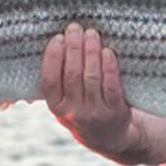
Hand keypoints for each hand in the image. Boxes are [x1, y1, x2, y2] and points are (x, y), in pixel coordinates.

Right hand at [40, 23, 165, 164]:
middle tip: (75, 28)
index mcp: (56, 107)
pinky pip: (111, 86)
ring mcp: (96, 113)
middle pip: (72, 75)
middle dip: (74, 48)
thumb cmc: (82, 110)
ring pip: (91, 78)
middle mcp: (74, 112)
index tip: (57, 38)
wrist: (109, 137)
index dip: (53, 58)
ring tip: (91, 34)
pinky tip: (107, 52)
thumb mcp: (64, 103)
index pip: (50, 80)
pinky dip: (109, 67)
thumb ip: (57, 82)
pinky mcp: (116, 112)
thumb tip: (50, 43)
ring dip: (91, 52)